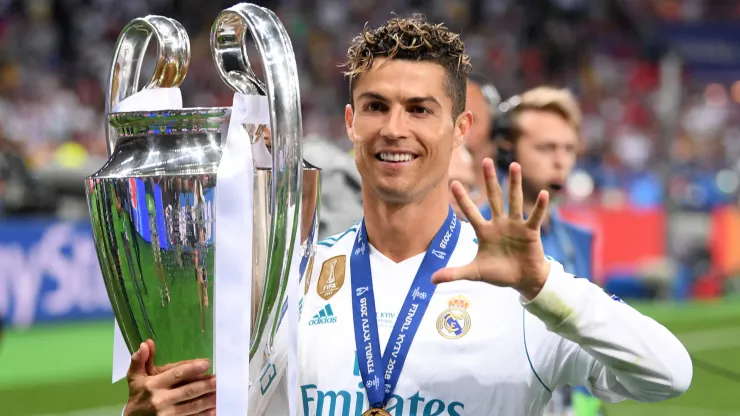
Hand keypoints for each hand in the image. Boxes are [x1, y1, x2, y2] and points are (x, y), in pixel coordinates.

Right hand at [124, 340, 215, 415]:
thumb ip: (140, 360)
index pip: (176, 375)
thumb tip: (146, 344)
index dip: (192, 369)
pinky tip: (214, 409)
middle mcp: (161, 399)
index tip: (206, 364)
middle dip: (205, 385)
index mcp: (153, 385)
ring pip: (192, 406)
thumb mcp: (135, 377)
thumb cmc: (137, 396)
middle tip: (218, 379)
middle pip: (188, 391)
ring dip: (207, 399)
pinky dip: (203, 415)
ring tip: (219, 392)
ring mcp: (167, 414)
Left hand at [431, 159, 550, 298]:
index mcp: (484, 231)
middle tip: (485, 160)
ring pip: (514, 201)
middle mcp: (499, 223)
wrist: (523, 280)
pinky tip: (544, 194)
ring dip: (514, 184)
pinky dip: (540, 207)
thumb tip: (432, 280)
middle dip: (489, 180)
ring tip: (514, 165)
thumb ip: (454, 273)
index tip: (453, 182)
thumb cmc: (499, 274)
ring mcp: (515, 225)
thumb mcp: (475, 273)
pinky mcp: (530, 232)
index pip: (471, 212)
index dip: (463, 199)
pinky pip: (535, 217)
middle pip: (493, 198)